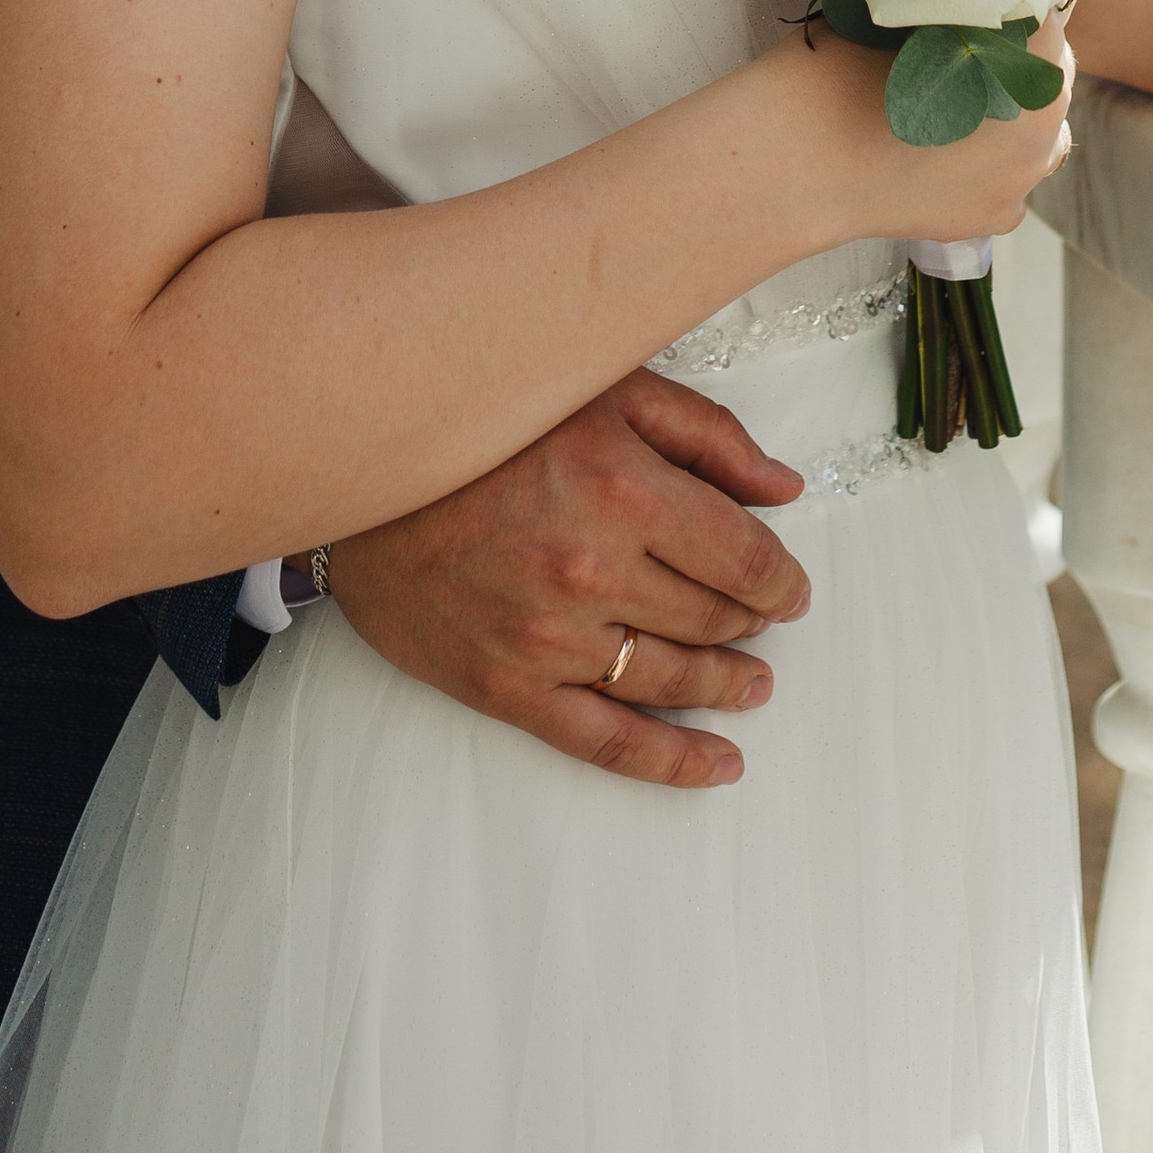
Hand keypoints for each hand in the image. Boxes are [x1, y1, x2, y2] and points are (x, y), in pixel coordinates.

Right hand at [322, 370, 812, 790]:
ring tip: (752, 684)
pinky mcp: (507, 686)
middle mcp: (595, 570)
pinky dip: (672, 761)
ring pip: (671, 679)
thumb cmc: (489, 420)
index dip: (782, 578)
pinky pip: (607, 741)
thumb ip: (705, 435)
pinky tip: (717, 764)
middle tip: (764, 622)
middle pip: (713, 617)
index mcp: (626, 488)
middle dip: (751, 624)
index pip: (743, 557)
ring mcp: (550, 637)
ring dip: (725, 685)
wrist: (361, 469)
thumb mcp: (606, 388)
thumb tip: (785, 491)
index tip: (792, 587)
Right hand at [802, 13, 1075, 246]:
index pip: (1046, 13)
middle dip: (1017, 55)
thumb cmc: (841, 68)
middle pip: (1049, 75)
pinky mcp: (994, 218)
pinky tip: (944, 151)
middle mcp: (1046, 123)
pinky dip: (989, 164)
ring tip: (960, 100)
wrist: (795, 158)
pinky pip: (1009, 180)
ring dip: (1014, 112)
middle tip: (969, 41)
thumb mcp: (904, 9)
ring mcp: (1023, 179)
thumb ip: (954, 1)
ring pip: (1040, 134)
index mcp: (1033, 60)